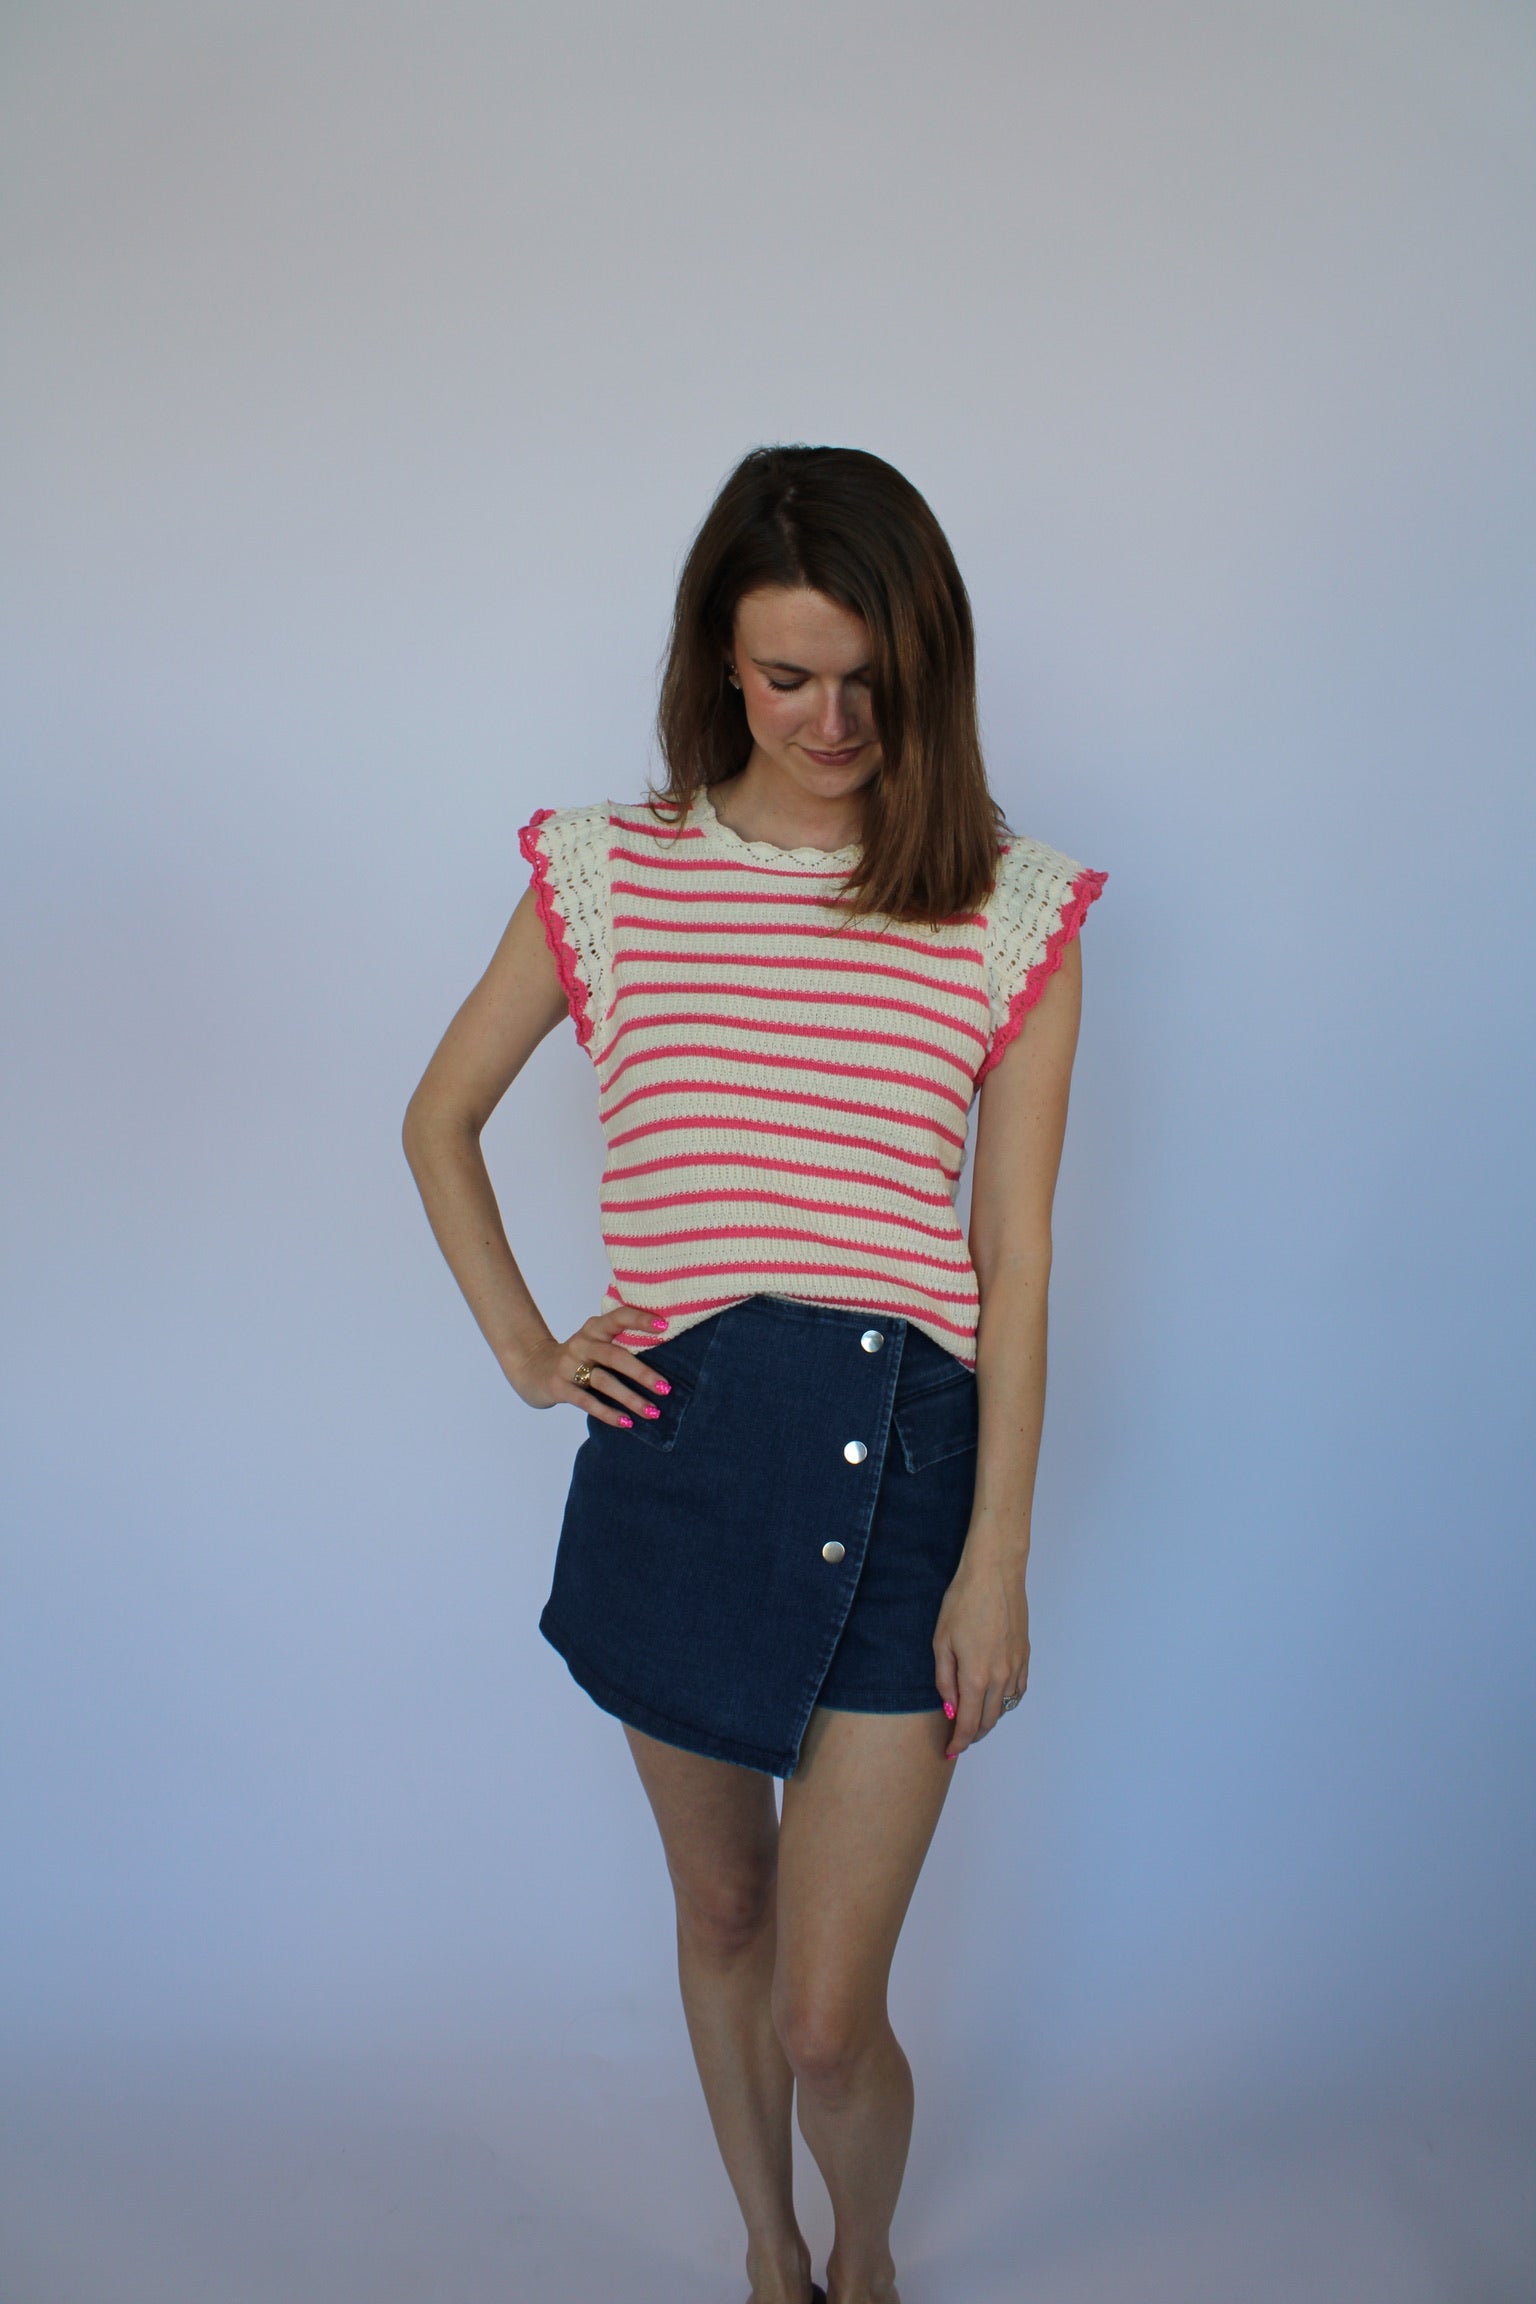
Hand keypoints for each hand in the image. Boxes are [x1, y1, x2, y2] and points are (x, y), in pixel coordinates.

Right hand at [505, 1303, 670, 1428]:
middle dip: (642, 1373)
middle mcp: (582, 1343)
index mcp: (594, 1328)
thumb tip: (665, 1357)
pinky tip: (626, 1422)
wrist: (531, 1368)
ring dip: (630, 1398)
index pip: (619, 1317)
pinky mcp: (559, 1386)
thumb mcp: (594, 1342)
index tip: (664, 1327)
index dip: (640, 1320)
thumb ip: (619, 1343)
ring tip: (652, 1412)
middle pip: (615, 1356)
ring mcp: (568, 1365)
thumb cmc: (577, 1357)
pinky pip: (587, 1401)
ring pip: (604, 1381)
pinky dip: (608, 1413)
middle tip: (665, 1388)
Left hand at [932, 1548, 1029, 1759]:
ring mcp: (1016, 1666)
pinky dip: (1007, 1701)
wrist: (994, 1574)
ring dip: (990, 1718)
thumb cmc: (962, 1601)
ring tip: (975, 1718)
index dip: (959, 1741)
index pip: (970, 1723)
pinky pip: (1018, 1690)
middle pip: (990, 1720)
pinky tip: (996, 1698)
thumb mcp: (941, 1641)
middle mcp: (1001, 1677)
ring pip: (1006, 1707)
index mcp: (976, 1676)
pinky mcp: (1025, 1655)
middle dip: (974, 1734)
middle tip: (959, 1739)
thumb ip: (945, 1680)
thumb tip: (951, 1708)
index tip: (950, 1751)